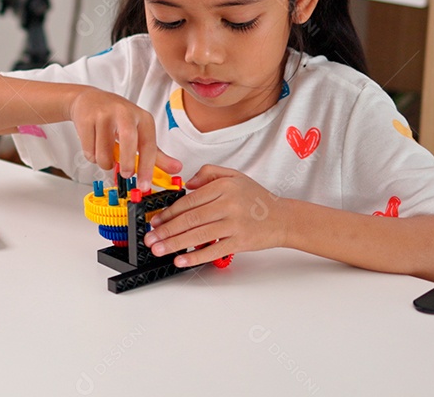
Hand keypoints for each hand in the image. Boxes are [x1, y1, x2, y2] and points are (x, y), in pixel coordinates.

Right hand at [66, 87, 180, 190]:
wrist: (89, 100)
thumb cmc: (117, 118)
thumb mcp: (139, 131)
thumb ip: (156, 153)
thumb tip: (176, 168)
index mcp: (142, 118)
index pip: (149, 145)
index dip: (147, 168)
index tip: (144, 186)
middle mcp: (125, 113)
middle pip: (128, 142)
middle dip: (127, 163)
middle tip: (126, 174)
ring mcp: (104, 114)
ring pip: (104, 152)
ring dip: (104, 162)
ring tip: (105, 154)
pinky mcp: (86, 119)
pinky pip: (89, 150)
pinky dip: (91, 156)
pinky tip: (93, 145)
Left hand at [144, 165, 286, 266]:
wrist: (283, 218)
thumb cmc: (257, 199)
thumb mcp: (234, 176)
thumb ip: (209, 173)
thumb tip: (188, 183)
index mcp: (223, 187)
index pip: (189, 201)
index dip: (169, 212)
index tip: (155, 220)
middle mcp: (228, 204)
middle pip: (190, 219)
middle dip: (166, 230)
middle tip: (150, 238)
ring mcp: (234, 224)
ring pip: (198, 234)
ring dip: (174, 244)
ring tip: (158, 249)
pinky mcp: (240, 242)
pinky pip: (213, 250)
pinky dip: (195, 256)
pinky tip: (180, 260)